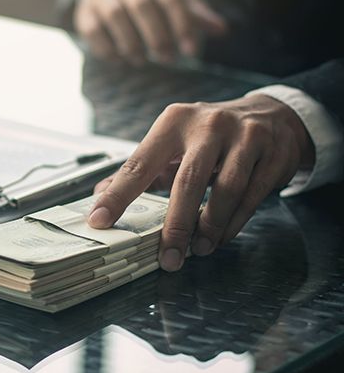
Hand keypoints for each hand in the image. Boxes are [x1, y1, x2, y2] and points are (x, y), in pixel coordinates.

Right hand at [74, 0, 226, 64]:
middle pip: (142, 5)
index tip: (191, 51)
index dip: (182, 25)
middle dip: (157, 35)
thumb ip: (196, 15)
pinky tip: (120, 60)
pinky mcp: (84, 13)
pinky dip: (108, 48)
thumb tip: (222, 30)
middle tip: (167, 59)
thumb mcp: (174, 1)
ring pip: (116, 16)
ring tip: (141, 61)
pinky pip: (93, 30)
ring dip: (131, 42)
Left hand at [87, 95, 314, 270]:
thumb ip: (140, 168)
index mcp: (174, 122)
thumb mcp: (173, 141)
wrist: (272, 115)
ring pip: (226, 190)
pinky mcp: (272, 153)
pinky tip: (221, 237)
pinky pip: (252, 196)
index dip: (118, 195)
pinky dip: (234, 222)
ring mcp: (244, 137)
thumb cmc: (210, 135)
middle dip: (175, 225)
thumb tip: (99, 195)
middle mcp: (208, 125)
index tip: (100, 220)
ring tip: (198, 250)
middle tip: (167, 256)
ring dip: (210, 227)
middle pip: (187, 182)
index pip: (139, 163)